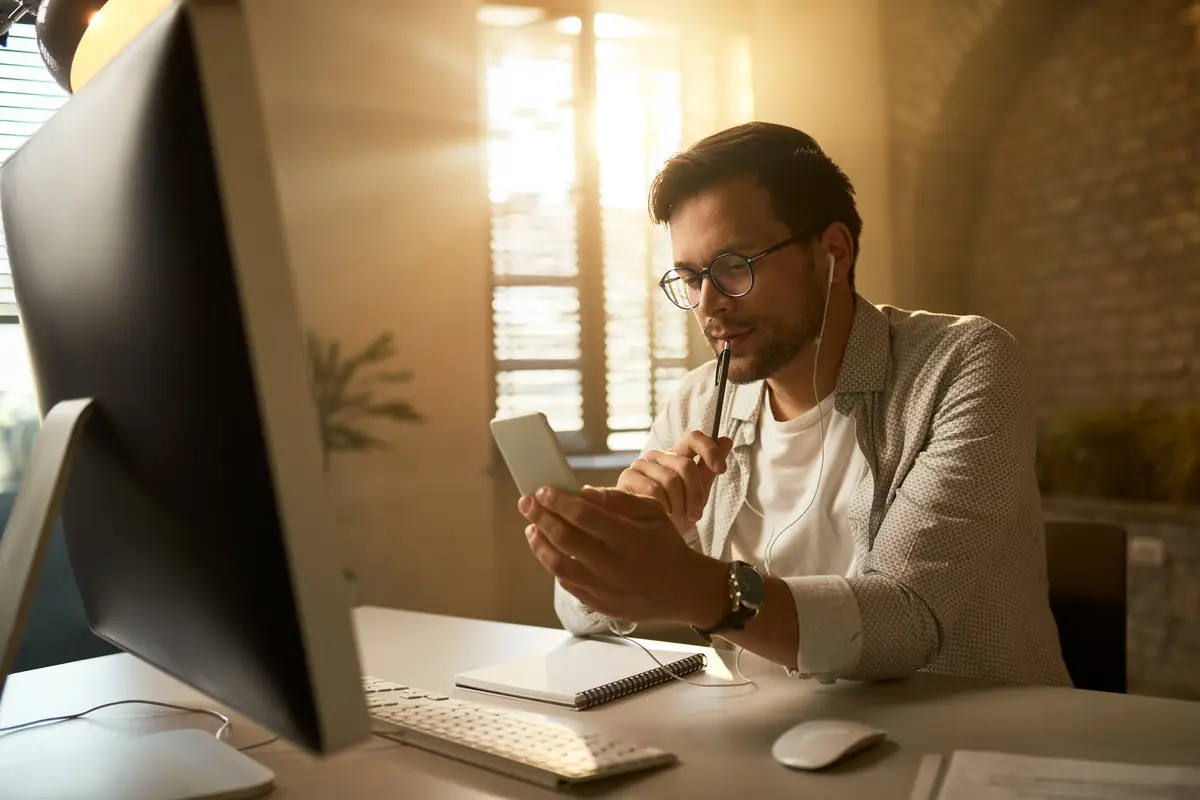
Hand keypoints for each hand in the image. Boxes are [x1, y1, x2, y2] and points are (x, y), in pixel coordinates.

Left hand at [518, 485, 725, 625]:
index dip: (559, 501)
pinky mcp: (598, 603)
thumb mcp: (653, 512)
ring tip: (531, 528)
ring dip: (540, 544)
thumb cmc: (665, 544)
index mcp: (628, 538)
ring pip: (558, 566)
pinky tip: (549, 550)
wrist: (681, 589)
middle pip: (565, 539)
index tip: (543, 491)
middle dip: (541, 518)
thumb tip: (584, 492)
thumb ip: (618, 500)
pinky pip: (567, 584)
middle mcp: (613, 564)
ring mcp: (603, 588)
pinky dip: (554, 565)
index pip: (584, 516)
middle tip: (526, 503)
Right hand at [616, 430, 732, 533]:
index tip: (721, 469)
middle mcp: (658, 455)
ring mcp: (641, 464)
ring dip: (679, 505)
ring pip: (670, 479)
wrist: (651, 537)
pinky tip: (662, 516)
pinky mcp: (627, 477)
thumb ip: (709, 468)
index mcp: (676, 455)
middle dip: (695, 494)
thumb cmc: (675, 513)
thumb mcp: (697, 492)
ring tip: (678, 519)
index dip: (710, 449)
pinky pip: (653, 489)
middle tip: (695, 516)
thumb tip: (726, 440)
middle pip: (686, 465)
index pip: (694, 437)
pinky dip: (663, 507)